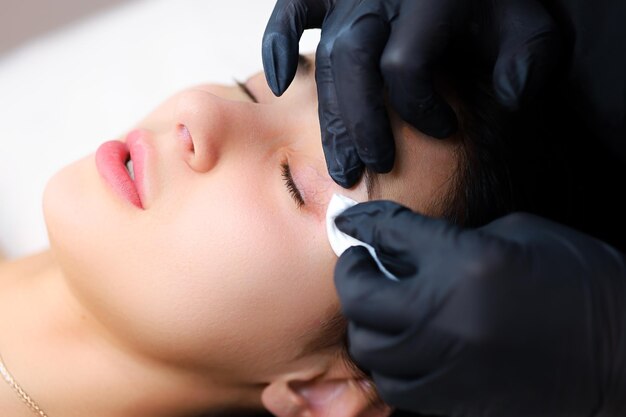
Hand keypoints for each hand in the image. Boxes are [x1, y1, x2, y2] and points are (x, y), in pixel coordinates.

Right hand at [262, 0, 559, 187]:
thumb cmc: (499, 7)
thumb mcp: (533, 27)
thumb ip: (531, 59)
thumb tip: (509, 96)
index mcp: (435, 0)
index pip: (406, 64)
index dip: (420, 108)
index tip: (445, 130)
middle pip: (354, 64)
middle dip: (360, 124)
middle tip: (370, 170)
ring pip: (328, 54)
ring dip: (331, 114)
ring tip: (341, 163)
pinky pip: (293, 10)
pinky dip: (278, 43)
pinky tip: (276, 83)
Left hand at [334, 201, 625, 415]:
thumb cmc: (579, 279)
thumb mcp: (516, 236)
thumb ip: (451, 241)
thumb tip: (404, 248)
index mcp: (467, 263)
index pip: (389, 233)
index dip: (362, 224)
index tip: (349, 223)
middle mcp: (448, 317)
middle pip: (361, 296)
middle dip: (353, 275)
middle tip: (361, 266)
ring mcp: (449, 367)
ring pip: (371, 350)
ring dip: (368, 325)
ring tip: (380, 311)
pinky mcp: (457, 404)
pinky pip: (398, 389)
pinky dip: (391, 365)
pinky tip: (404, 349)